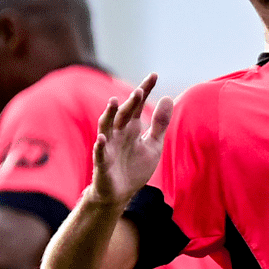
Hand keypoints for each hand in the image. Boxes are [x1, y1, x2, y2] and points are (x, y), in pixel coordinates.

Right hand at [89, 72, 173, 205]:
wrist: (120, 193)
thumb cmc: (135, 167)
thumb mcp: (154, 145)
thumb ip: (161, 123)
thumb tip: (168, 97)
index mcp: (132, 127)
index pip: (139, 105)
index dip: (145, 90)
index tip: (154, 75)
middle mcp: (119, 133)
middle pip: (124, 113)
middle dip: (130, 102)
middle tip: (138, 91)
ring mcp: (109, 146)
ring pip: (106, 126)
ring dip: (109, 115)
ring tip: (113, 102)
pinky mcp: (102, 162)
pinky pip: (99, 152)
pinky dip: (100, 145)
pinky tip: (101, 137)